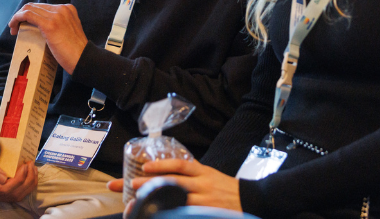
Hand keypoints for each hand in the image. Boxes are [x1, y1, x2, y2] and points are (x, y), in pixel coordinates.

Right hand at [0, 161, 37, 202]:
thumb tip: (3, 178)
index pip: (7, 189)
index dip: (19, 177)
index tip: (24, 165)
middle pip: (18, 192)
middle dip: (29, 177)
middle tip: (30, 163)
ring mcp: (6, 198)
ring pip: (23, 194)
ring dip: (32, 180)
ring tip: (33, 167)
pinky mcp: (11, 196)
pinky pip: (24, 193)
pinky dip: (31, 184)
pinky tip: (32, 174)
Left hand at [9, 3, 87, 73]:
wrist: (83, 58)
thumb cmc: (75, 51)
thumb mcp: (68, 31)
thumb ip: (59, 25)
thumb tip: (41, 28)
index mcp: (68, 9)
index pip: (43, 6)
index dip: (30, 13)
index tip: (24, 24)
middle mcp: (62, 8)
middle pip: (35, 5)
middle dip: (22, 15)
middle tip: (16, 27)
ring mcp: (56, 15)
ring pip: (29, 8)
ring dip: (17, 17)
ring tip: (13, 28)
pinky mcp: (49, 24)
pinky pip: (27, 15)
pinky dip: (17, 19)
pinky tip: (13, 27)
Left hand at [108, 159, 241, 210]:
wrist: (250, 199)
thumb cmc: (226, 188)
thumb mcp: (210, 175)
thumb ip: (192, 174)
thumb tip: (167, 173)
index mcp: (202, 172)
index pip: (180, 165)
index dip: (162, 165)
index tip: (144, 166)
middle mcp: (202, 185)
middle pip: (172, 183)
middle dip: (148, 183)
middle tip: (129, 184)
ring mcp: (204, 201)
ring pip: (175, 200)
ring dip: (154, 200)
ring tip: (136, 202)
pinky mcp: (206, 213)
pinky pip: (185, 213)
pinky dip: (171, 212)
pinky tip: (158, 213)